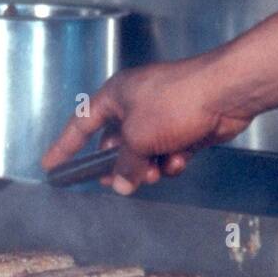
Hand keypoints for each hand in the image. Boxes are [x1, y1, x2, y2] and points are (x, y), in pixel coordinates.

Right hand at [41, 56, 252, 194]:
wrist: (226, 93)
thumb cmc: (177, 101)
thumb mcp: (138, 138)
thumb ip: (124, 165)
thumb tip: (121, 184)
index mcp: (115, 97)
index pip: (80, 125)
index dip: (64, 147)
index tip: (51, 165)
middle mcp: (134, 105)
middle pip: (114, 146)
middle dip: (120, 167)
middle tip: (120, 182)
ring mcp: (160, 117)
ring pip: (142, 155)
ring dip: (149, 167)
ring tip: (158, 168)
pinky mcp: (183, 128)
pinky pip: (166, 154)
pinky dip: (171, 160)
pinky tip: (181, 157)